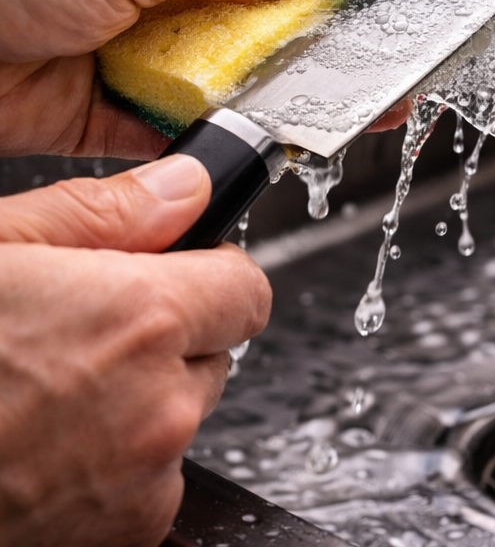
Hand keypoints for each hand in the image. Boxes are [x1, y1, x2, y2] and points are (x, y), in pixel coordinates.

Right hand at [0, 154, 270, 546]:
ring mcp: (146, 477)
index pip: (248, 288)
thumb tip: (185, 187)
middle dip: (163, 343)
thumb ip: (104, 213)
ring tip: (42, 400)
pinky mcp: (129, 531)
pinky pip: (150, 481)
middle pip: (211, 354)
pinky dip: (113, 468)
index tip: (173, 276)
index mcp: (140, 319)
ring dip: (136, 406)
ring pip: (179, 417)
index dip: (208, 276)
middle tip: (74, 343)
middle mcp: (160, 403)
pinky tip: (41, 451)